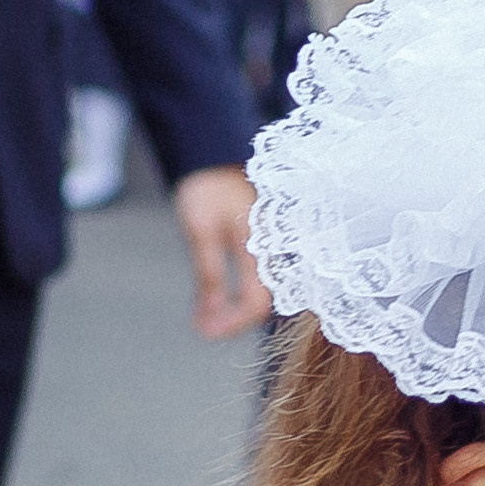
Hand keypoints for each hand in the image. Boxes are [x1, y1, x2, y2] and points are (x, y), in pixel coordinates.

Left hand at [172, 163, 267, 339]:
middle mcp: (281, 248)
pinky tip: (227, 294)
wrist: (220, 153)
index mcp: (263, 245)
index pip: (255, 303)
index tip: (204, 332)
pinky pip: (272, 278)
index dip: (230, 324)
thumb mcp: (200, 231)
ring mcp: (284, 246)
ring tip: (213, 311)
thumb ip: (209, 275)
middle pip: (268, 302)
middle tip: (206, 323)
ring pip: (271, 291)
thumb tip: (207, 319)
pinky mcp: (280, 243)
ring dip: (243, 306)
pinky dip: (249, 290)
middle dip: (236, 318)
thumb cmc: (208, 187)